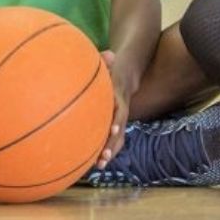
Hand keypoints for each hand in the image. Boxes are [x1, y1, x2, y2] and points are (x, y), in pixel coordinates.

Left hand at [93, 50, 130, 168]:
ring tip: (99, 165)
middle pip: (119, 129)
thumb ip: (108, 59)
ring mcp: (118, 118)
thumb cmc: (112, 67)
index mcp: (118, 96)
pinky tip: (93, 162)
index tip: (114, 128)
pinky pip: (111, 138)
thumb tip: (110, 53)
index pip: (120, 109)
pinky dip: (105, 149)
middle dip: (112, 143)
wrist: (126, 73)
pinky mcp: (113, 123)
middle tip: (104, 157)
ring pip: (117, 137)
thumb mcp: (110, 63)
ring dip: (110, 151)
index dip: (117, 118)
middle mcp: (120, 109)